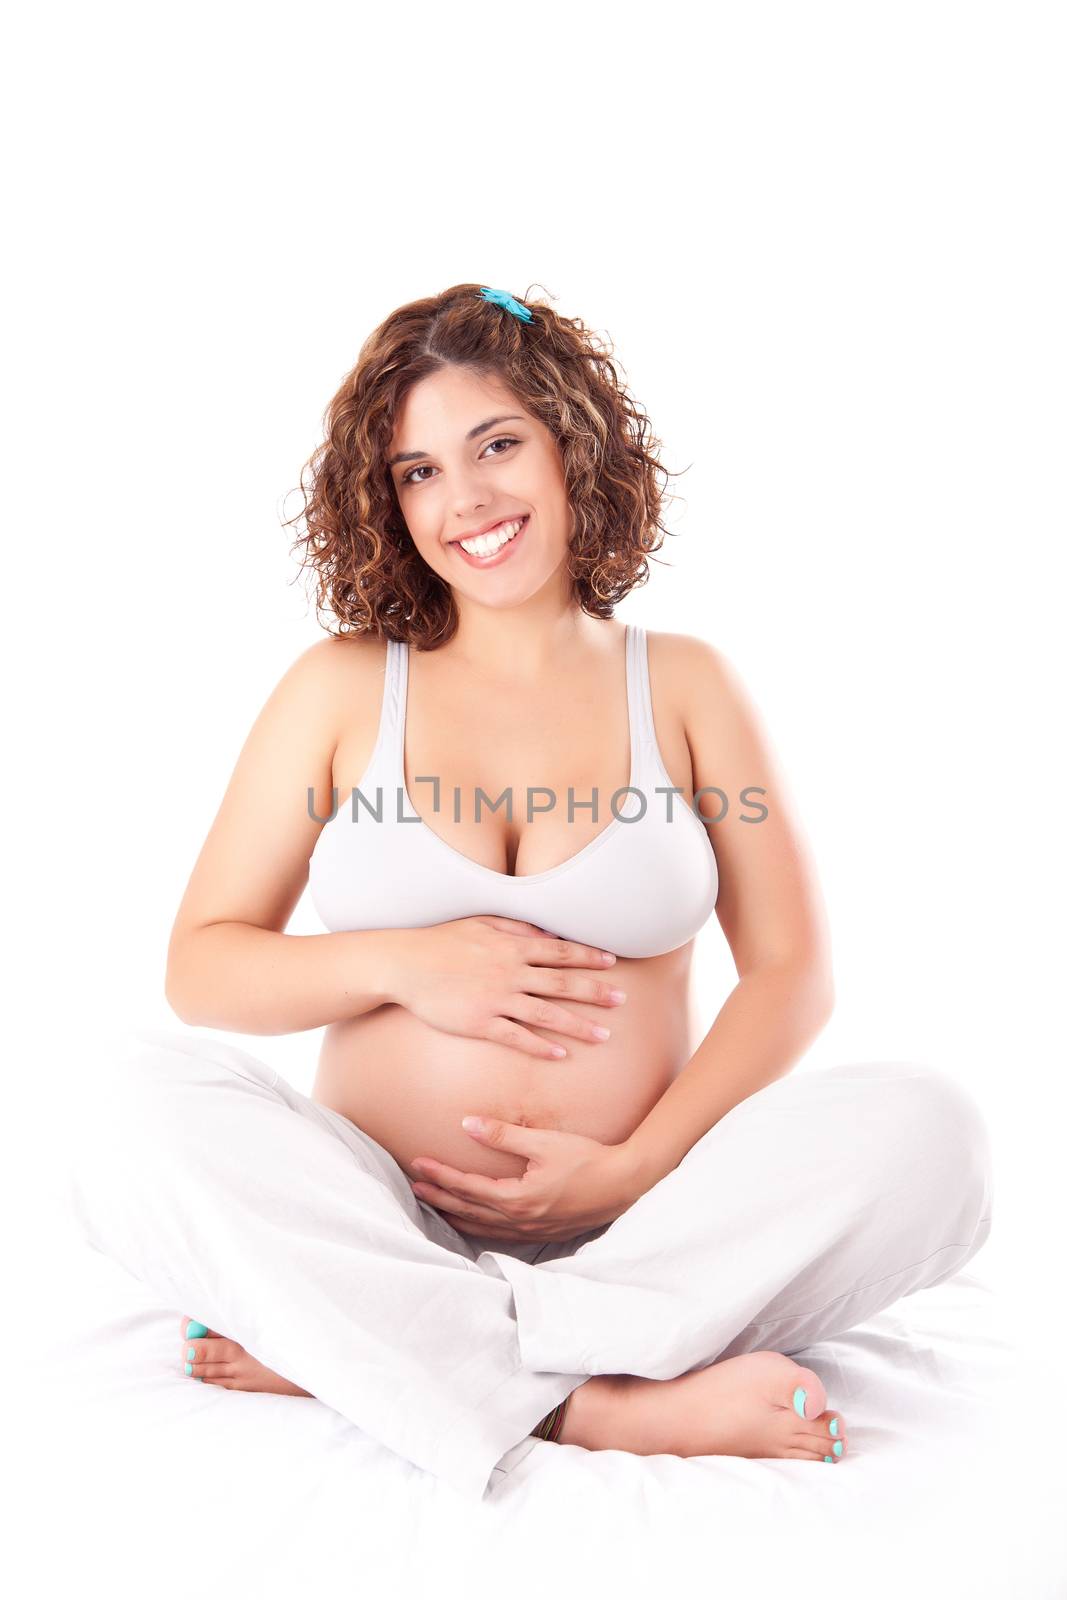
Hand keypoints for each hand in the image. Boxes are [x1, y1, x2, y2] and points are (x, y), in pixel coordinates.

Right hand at [388, 916, 625, 1060]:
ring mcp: (496, 999)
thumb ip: (516, 927)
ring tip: (603, 1036)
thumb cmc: (441, 941)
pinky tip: (560, 1054)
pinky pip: (517, 1037)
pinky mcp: (480, 1023)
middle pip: (562, 983)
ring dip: (578, 1025)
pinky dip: (541, 1046)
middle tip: (622, 1001)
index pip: (560, 952)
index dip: (588, 957)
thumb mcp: (481, 922)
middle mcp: (510, 972)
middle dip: (595, 992)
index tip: (612, 963)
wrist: (404, 964)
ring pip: (547, 1014)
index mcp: (512, 946)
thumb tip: (546, 933)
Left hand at [408, 1118, 641, 1241]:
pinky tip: (475, 1222)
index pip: (467, 1187)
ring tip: (436, 1205)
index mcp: (516, 1199)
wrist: (624, 1184)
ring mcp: (532, 1232)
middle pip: (468, 1211)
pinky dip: (480, 1228)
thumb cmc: (586, 1159)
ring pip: (482, 1228)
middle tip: (414, 1187)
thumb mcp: (543, 1142)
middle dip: (439, 1198)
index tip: (418, 1165)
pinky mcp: (544, 1234)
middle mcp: (520, 1221)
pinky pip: (501, 1235)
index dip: (440, 1175)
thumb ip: (503, 1135)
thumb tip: (467, 1124)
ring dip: (456, 1215)